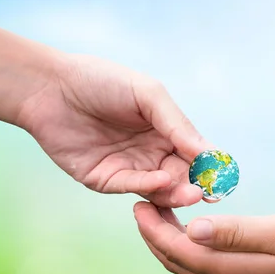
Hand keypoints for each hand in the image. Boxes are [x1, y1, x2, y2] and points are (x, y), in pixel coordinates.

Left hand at [17, 55, 212, 206]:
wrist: (50, 87)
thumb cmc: (101, 81)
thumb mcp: (147, 94)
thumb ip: (176, 122)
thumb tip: (207, 152)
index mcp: (164, 131)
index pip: (193, 153)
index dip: (208, 165)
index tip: (224, 174)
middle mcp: (149, 153)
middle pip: (179, 175)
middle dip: (194, 184)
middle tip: (207, 192)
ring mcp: (128, 168)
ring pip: (158, 188)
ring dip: (176, 191)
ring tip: (191, 192)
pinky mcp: (105, 179)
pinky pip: (131, 186)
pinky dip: (148, 186)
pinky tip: (162, 180)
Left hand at [133, 201, 274, 273]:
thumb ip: (235, 231)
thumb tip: (192, 228)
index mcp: (229, 269)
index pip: (176, 250)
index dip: (153, 228)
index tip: (138, 203)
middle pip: (175, 261)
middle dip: (153, 234)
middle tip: (142, 204)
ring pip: (187, 266)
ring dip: (168, 242)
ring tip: (160, 214)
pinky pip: (202, 268)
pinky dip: (186, 249)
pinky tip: (192, 231)